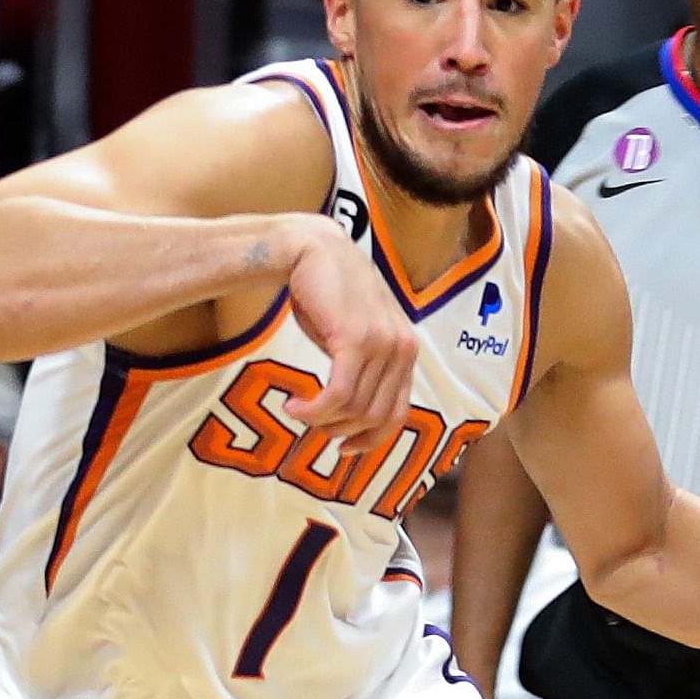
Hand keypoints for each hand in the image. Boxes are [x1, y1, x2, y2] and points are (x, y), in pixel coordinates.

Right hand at [277, 211, 419, 442]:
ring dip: (320, 420)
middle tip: (313, 426)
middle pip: (375, 417)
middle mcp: (402, 348)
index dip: (371, 440)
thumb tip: (349, 413)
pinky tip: (293, 405)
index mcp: (406, 349)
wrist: (311, 249)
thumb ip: (362, 368)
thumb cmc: (326, 292)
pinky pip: (338, 395)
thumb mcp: (353, 335)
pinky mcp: (355, 340)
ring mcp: (381, 343)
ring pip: (355, 409)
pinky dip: (313, 410)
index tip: (344, 448)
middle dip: (341, 431)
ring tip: (296, 410)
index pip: (398, 414)